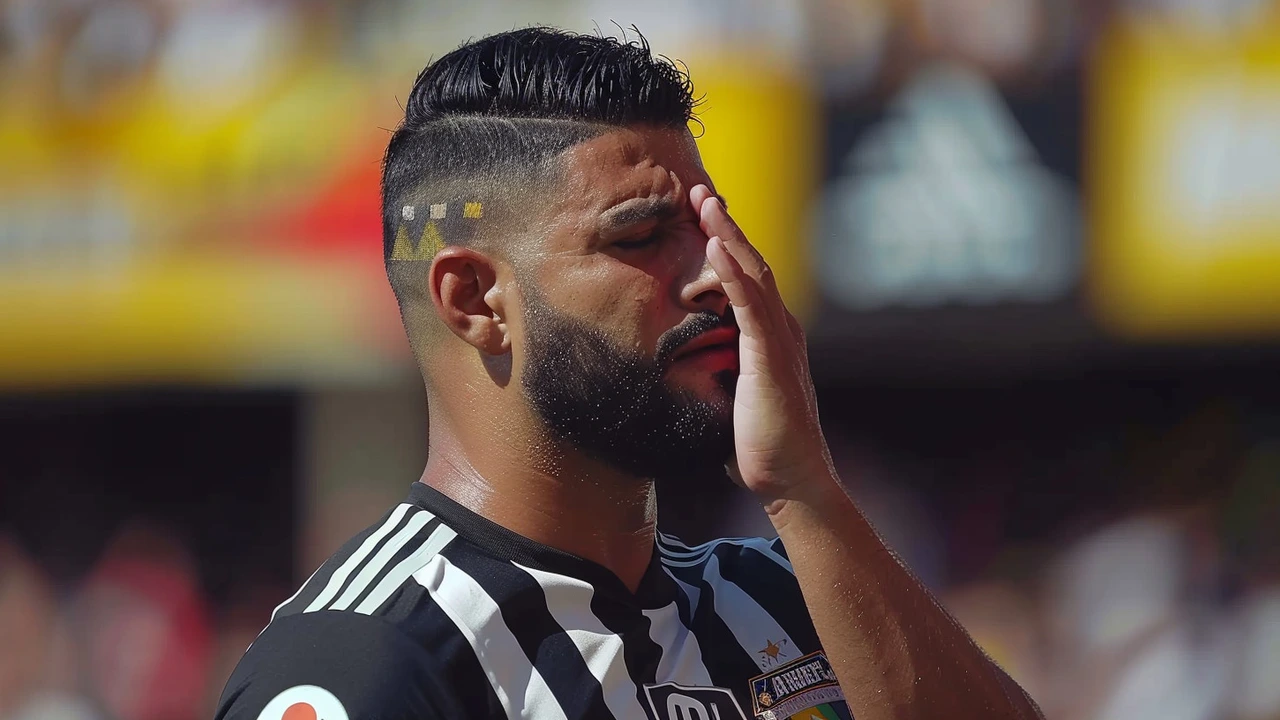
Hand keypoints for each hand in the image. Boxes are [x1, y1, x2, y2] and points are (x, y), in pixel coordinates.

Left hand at [691, 185, 834, 510]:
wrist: (791, 481)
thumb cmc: (758, 449)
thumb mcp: (729, 399)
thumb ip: (714, 374)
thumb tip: (681, 369)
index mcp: (769, 336)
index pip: (746, 278)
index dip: (725, 244)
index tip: (699, 215)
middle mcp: (780, 329)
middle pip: (752, 263)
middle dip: (724, 225)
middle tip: (699, 190)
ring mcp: (778, 340)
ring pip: (753, 274)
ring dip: (727, 235)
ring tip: (704, 202)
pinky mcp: (771, 356)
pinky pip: (749, 306)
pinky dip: (732, 273)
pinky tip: (715, 248)